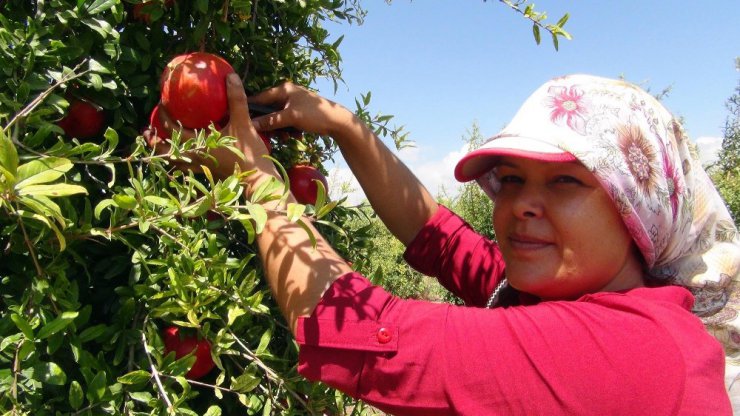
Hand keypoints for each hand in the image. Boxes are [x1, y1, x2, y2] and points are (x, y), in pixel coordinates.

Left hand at [145, 74, 271, 180]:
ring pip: (174, 163)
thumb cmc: (249, 154)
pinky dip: (179, 162)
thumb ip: (236, 100)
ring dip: (163, 154)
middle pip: (165, 151)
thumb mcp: (243, 123)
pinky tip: (184, 157)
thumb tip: (230, 76)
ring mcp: (200, 168)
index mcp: (198, 145)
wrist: (258, 181)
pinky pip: (187, 168)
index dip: (163, 115)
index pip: (172, 129)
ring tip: (158, 146)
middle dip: (153, 140)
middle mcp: (194, 158)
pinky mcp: (208, 174)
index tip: (161, 103)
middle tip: (146, 131)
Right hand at [249, 82, 354, 137]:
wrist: (338, 121)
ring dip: (280, 129)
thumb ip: (271, 121)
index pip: (260, 97)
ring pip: (277, 118)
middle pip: (268, 110)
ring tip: (287, 137)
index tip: (242, 120)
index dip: (250, 109)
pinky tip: (296, 136)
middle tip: (269, 135)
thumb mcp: (291, 117)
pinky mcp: (299, 113)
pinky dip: (289, 129)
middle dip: (269, 123)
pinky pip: (287, 121)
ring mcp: (293, 103)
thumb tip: (251, 125)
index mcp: (283, 90)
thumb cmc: (315, 115)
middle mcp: (287, 94)